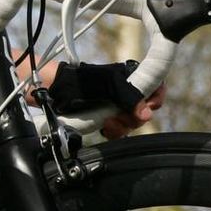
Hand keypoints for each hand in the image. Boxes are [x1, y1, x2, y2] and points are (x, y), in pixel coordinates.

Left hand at [39, 60, 165, 138]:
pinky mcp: (104, 121)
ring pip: (131, 123)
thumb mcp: (109, 84)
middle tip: (122, 115)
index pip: (155, 86)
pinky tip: (104, 128)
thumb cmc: (80, 80)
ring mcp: (114, 108)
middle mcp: (125, 94)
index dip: (156, 97)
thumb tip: (146, 113)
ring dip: (123, 125)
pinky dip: (113, 132)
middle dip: (135, 116)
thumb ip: (129, 95)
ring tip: (109, 122)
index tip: (150, 106)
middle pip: (144, 110)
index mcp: (130, 78)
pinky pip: (118, 132)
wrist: (54, 91)